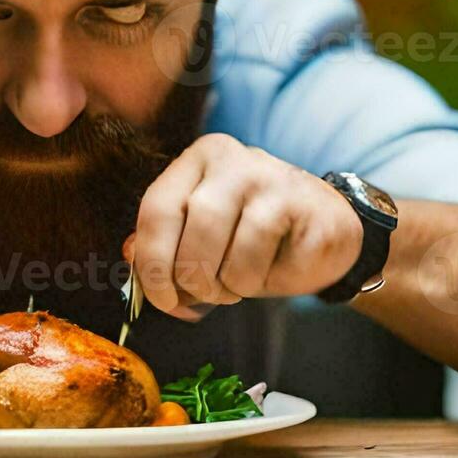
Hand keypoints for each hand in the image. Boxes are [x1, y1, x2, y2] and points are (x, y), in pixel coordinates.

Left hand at [126, 134, 363, 318]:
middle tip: (205, 295)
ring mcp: (270, 178)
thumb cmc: (253, 235)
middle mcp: (231, 159)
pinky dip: (260, 281)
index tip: (160, 298)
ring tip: (237, 283)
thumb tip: (129, 256)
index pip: (156, 208)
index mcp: (197, 160)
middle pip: (192, 231)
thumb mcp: (202, 234)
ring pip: (228, 250)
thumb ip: (164, 241)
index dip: (152, 262)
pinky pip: (263, 260)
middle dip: (192, 278)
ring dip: (227, 285)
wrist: (328, 228)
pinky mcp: (302, 206)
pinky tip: (271, 270)